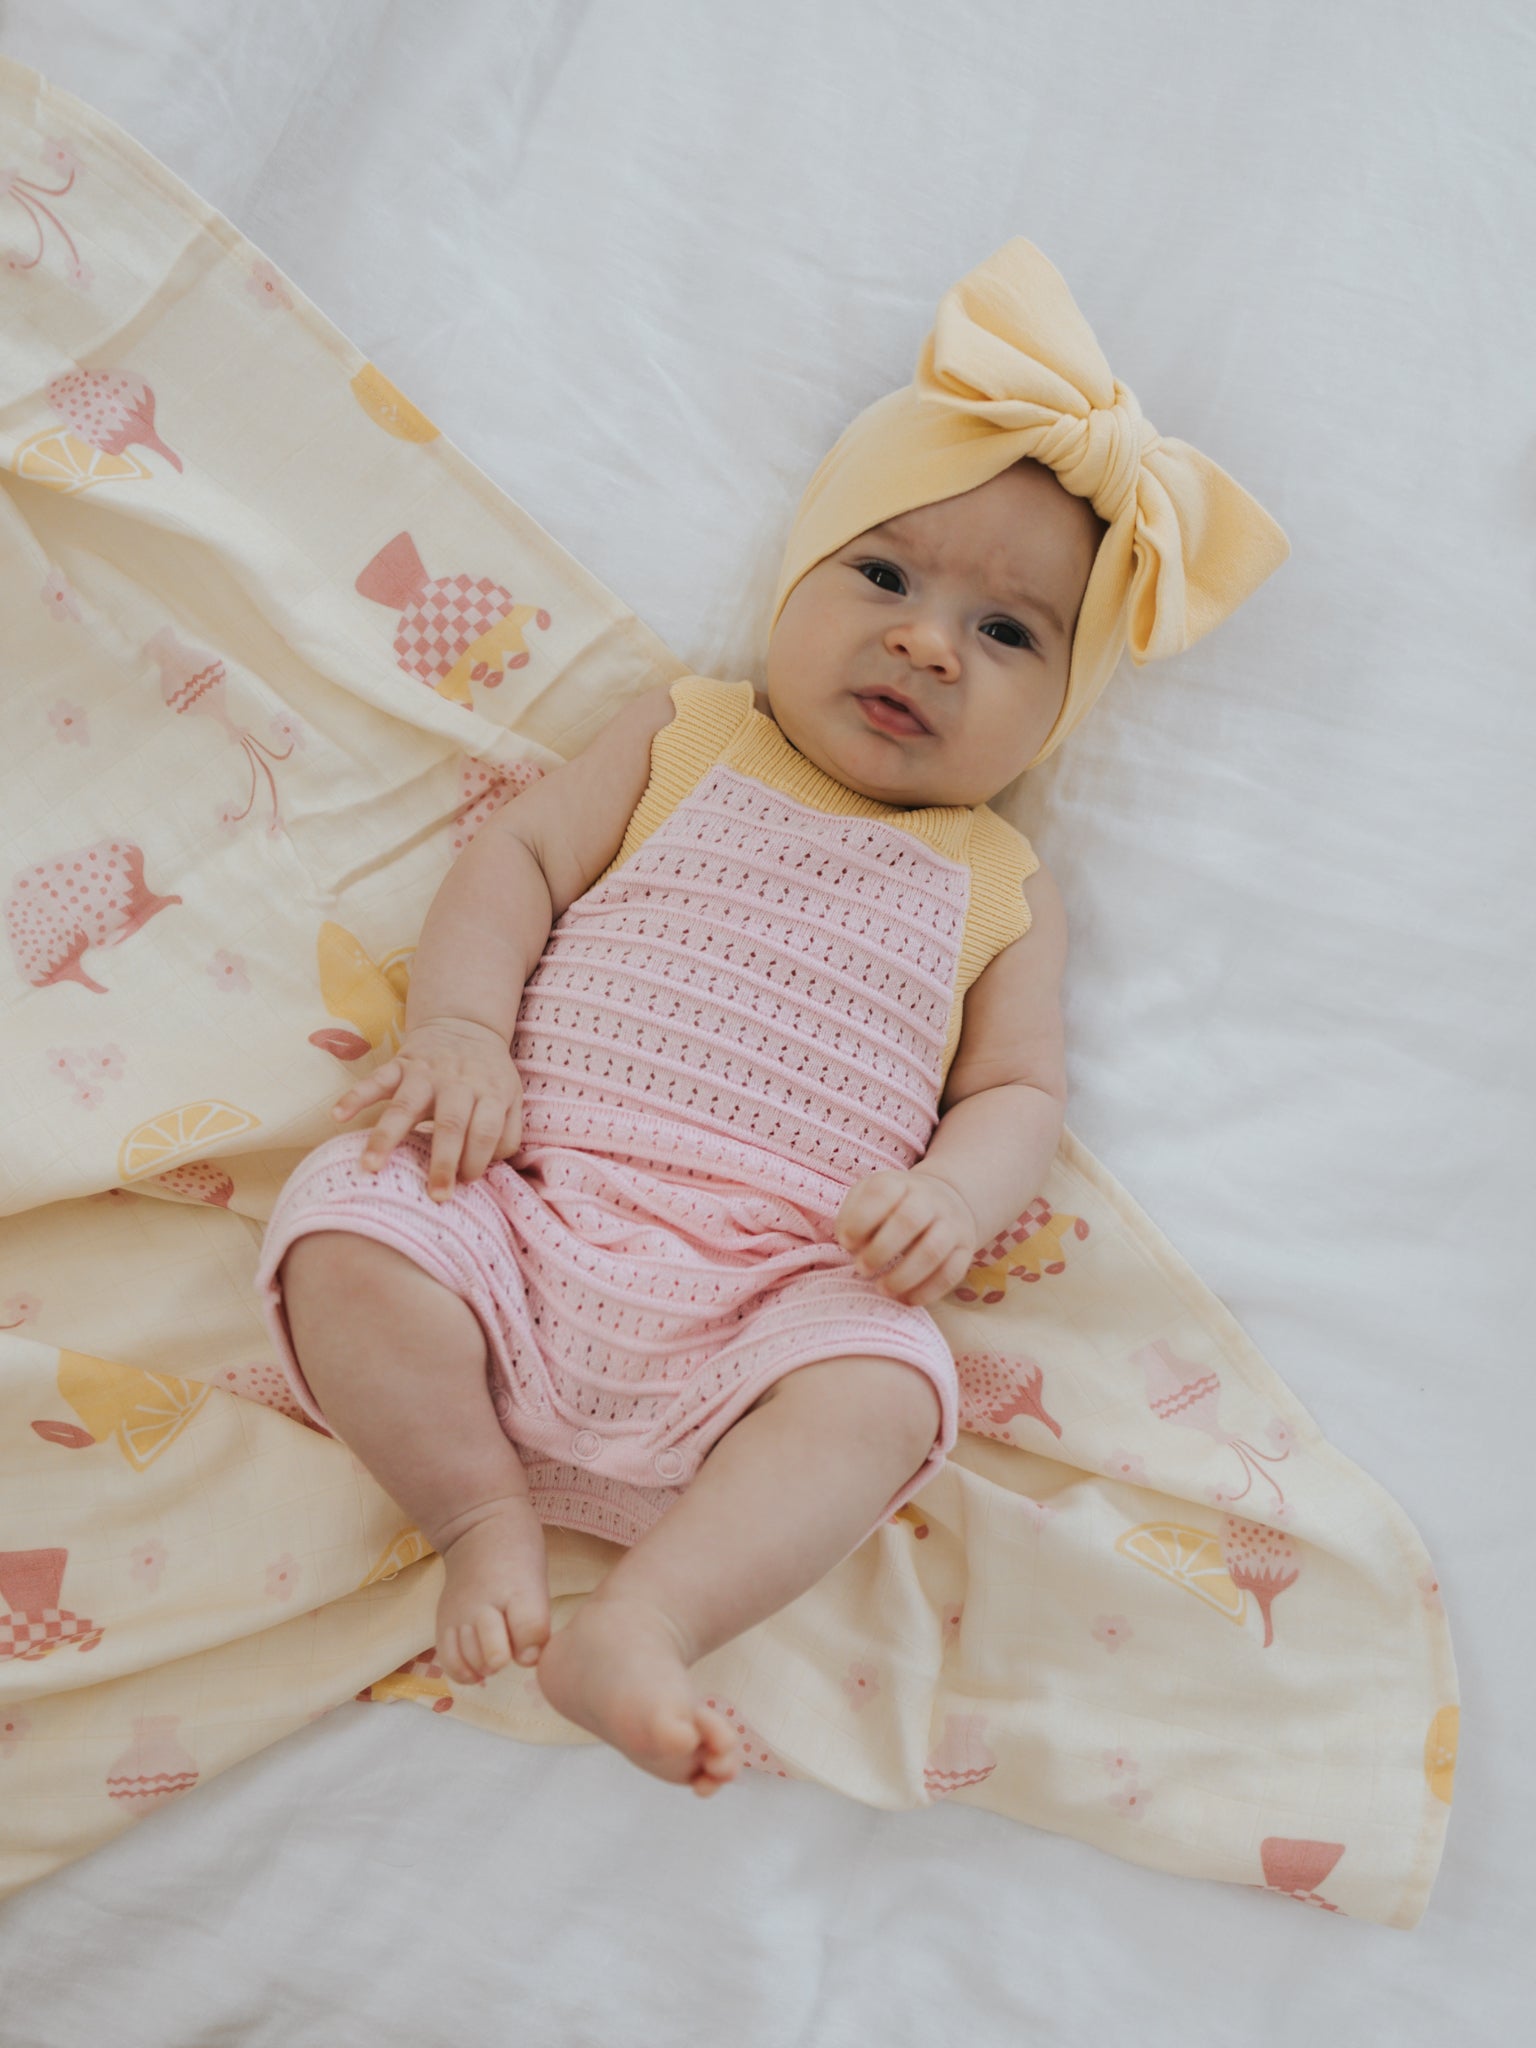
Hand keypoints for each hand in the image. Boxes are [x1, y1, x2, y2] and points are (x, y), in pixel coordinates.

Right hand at [330, 1019, 523, 1200]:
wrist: (465, 1026)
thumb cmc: (488, 1076)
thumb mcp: (512, 1098)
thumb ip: (507, 1134)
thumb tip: (490, 1169)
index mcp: (490, 1093)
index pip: (486, 1132)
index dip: (477, 1160)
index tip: (463, 1184)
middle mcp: (458, 1084)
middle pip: (451, 1124)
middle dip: (443, 1162)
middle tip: (435, 1196)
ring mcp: (426, 1074)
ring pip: (405, 1106)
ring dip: (387, 1137)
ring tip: (371, 1166)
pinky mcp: (400, 1066)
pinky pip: (375, 1080)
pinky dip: (355, 1096)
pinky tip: (337, 1115)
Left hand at [833, 1168, 980, 1308]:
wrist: (944, 1200)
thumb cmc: (893, 1205)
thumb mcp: (869, 1196)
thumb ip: (852, 1215)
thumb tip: (850, 1244)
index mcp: (899, 1184)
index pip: (881, 1193)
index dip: (860, 1219)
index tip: (846, 1242)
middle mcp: (929, 1200)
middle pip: (908, 1221)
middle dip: (880, 1250)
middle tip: (862, 1269)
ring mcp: (951, 1223)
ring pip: (933, 1251)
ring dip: (904, 1276)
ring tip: (883, 1288)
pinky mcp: (966, 1248)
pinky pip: (951, 1273)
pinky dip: (928, 1291)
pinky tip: (906, 1299)